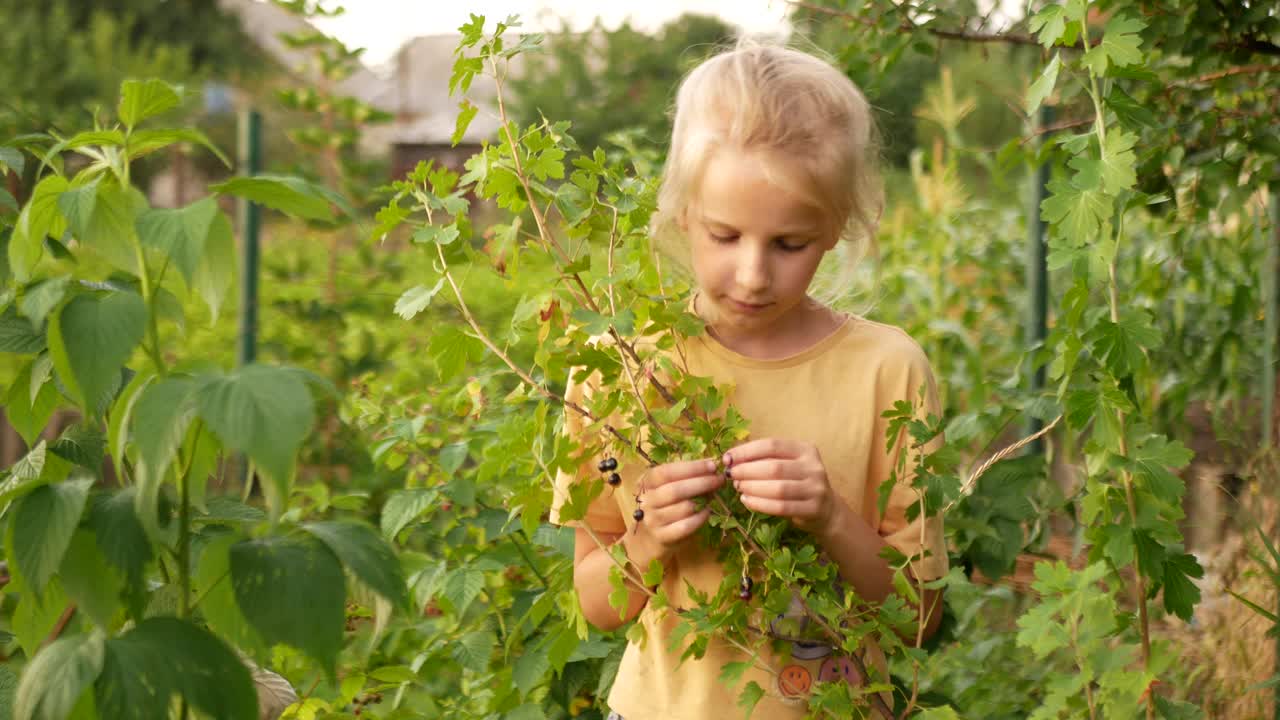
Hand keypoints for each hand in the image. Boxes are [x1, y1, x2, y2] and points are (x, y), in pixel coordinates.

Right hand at [626, 458, 723, 566]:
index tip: (712, 465)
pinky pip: (686, 526)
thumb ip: (685, 476)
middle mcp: (647, 500)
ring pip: (684, 508)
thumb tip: (712, 466)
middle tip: (719, 479)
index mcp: (647, 482)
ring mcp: (652, 520)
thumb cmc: (665, 505)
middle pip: (676, 490)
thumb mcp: (667, 486)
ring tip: (714, 495)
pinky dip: (700, 518)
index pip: (667, 471)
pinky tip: (707, 512)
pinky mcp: (661, 536)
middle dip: (703, 482)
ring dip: (704, 501)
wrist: (650, 536)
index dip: (692, 467)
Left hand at [725, 438, 840, 536]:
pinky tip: (746, 501)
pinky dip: (760, 504)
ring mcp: (816, 488)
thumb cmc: (797, 483)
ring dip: (752, 488)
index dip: (746, 451)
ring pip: (778, 488)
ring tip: (738, 487)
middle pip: (773, 467)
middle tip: (730, 475)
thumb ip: (764, 459)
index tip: (727, 458)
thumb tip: (731, 457)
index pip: (771, 445)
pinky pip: (781, 507)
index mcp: (805, 449)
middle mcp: (813, 467)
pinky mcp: (813, 509)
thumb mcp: (787, 465)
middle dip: (747, 471)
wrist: (825, 510)